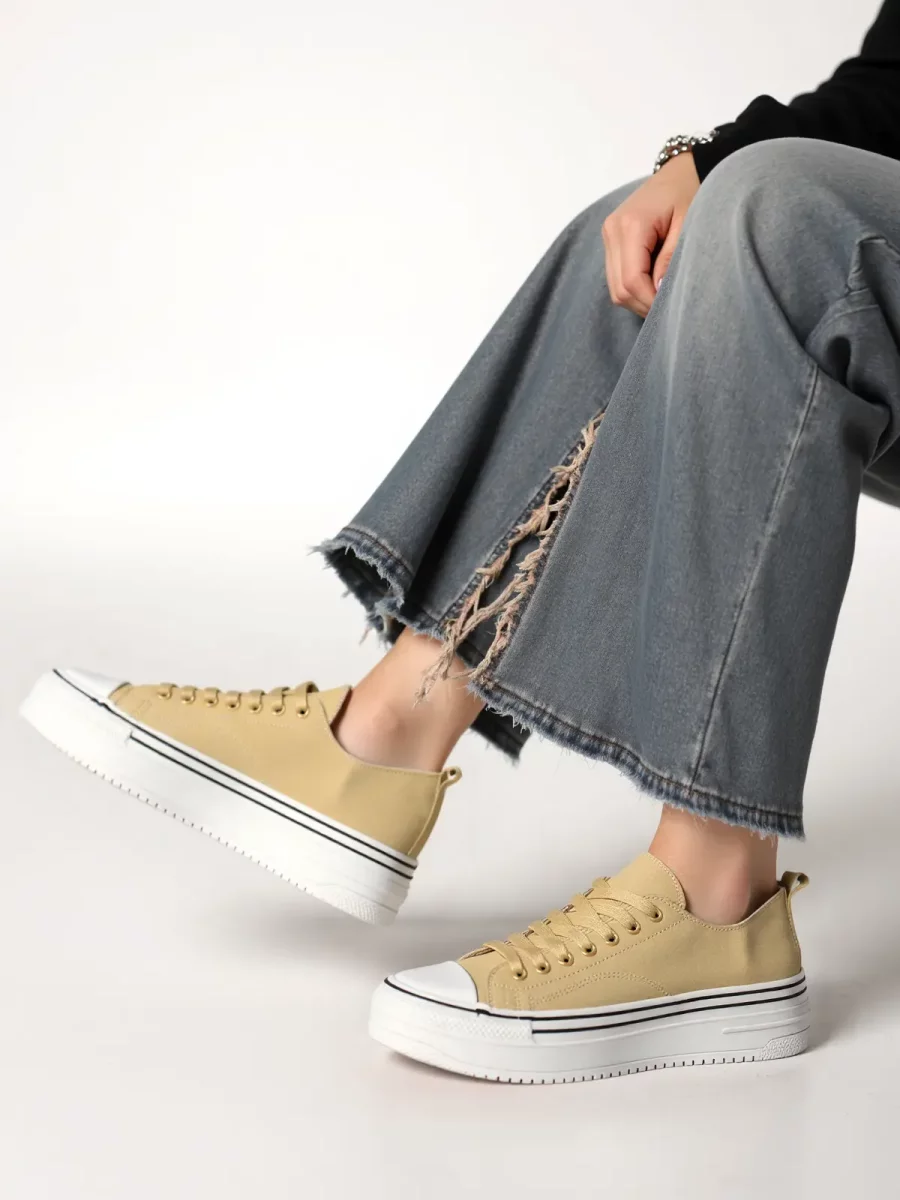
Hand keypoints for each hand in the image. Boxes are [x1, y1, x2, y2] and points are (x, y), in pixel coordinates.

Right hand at [602, 151, 700, 317]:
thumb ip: (671, 259)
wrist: (680, 170)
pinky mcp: (611, 239)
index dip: (649, 301)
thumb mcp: (688, 224)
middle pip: (619, 288)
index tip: (671, 308)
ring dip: (637, 298)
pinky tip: (653, 284)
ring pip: (614, 287)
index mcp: (631, 225)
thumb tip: (659, 292)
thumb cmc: (690, 191)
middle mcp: (612, 230)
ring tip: (662, 296)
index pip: (632, 280)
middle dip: (643, 304)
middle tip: (668, 309)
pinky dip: (633, 287)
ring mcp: (608, 235)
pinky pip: (616, 276)